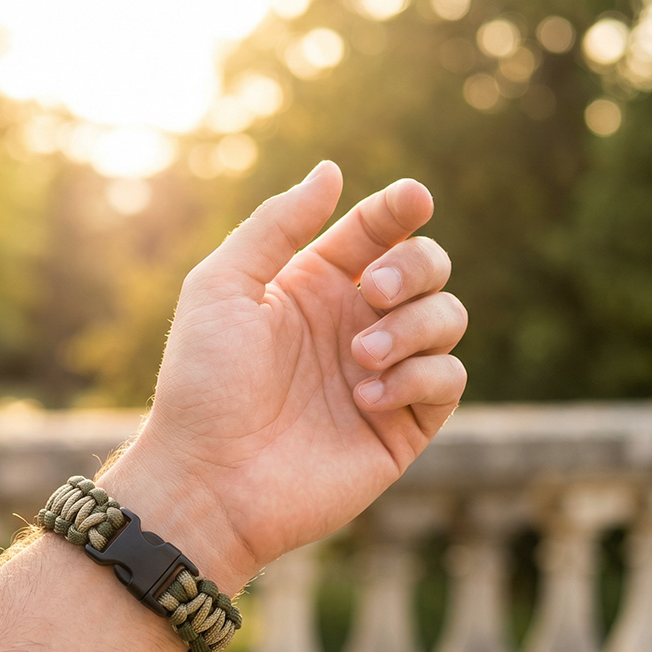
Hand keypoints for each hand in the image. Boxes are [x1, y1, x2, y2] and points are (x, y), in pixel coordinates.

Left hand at [101, 161, 466, 593]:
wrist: (209, 480)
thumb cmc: (203, 385)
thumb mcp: (222, 286)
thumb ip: (277, 225)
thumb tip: (332, 171)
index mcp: (312, 289)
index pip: (376, 233)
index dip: (399, 209)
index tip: (412, 200)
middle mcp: (353, 326)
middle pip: (427, 268)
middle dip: (414, 266)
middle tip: (372, 292)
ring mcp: (382, 377)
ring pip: (448, 319)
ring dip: (414, 325)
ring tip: (359, 356)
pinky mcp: (401, 428)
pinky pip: (448, 381)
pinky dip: (420, 376)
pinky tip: (367, 396)